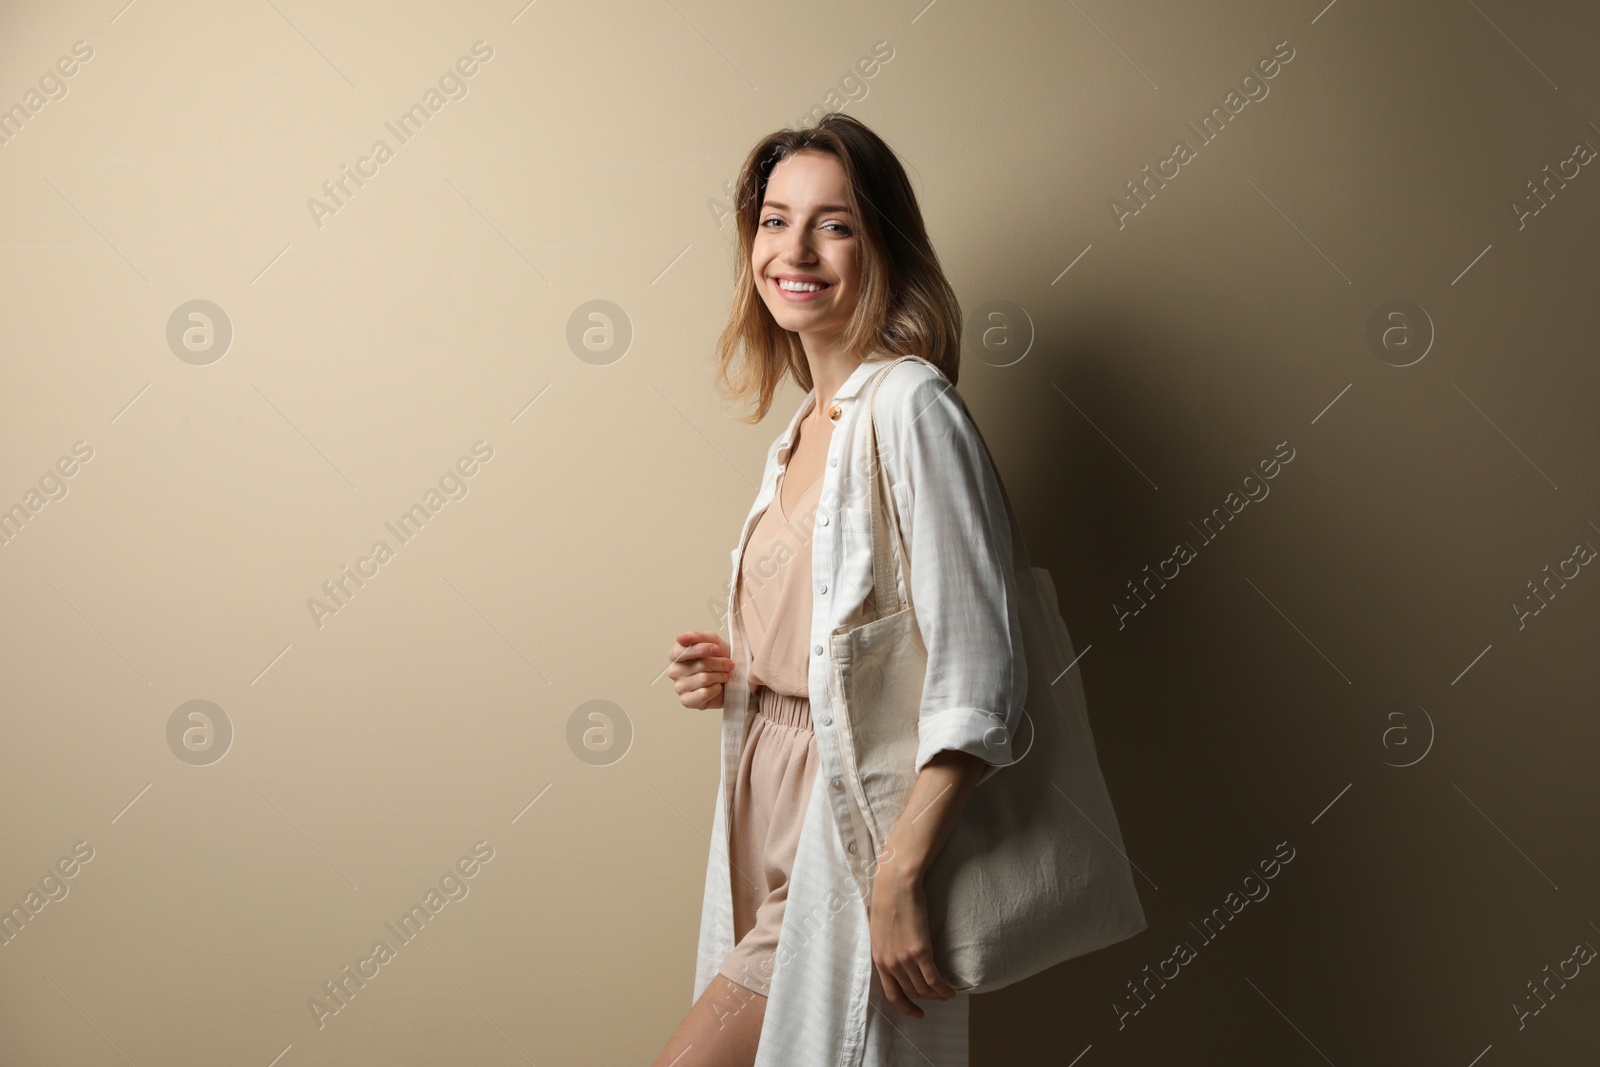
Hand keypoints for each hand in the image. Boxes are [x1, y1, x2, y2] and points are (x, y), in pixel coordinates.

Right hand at [667, 630, 733, 709]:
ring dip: (720, 676)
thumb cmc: (720, 659)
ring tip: (725, 676)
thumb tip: (679, 638)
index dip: (702, 649)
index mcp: (676, 655)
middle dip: (719, 663)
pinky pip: (704, 693)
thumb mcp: (711, 640)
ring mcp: (679, 687)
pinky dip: (716, 689)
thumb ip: (695, 636)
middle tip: (729, 665)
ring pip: (703, 679)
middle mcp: (675, 671)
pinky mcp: (687, 701)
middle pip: (699, 664)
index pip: (681, 651)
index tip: (716, 648)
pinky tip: (717, 687)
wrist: (735, 677)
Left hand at [867, 859, 955, 1017]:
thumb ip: (887, 946)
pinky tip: (952, 990)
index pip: (892, 994)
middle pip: (911, 993)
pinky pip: (934, 979)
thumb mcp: (880, 929)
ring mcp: (904, 959)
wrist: (895, 884)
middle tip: (939, 998)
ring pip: (924, 989)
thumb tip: (898, 954)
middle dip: (927, 999)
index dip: (906, 1007)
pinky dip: (944, 988)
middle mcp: (890, 963)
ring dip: (938, 995)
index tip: (917, 1012)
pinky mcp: (920, 951)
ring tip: (948, 994)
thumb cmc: (888, 899)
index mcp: (878, 959)